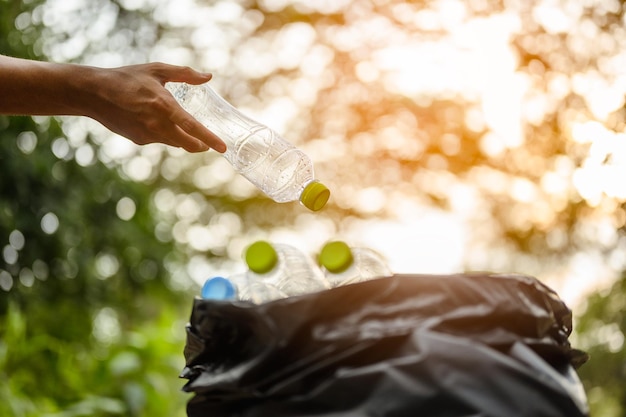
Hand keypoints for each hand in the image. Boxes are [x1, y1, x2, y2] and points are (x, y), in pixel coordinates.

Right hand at [84, 63, 226, 152]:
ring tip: (180, 125)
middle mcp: (157, 124)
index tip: (222, 148)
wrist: (93, 93)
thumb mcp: (157, 70)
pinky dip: (163, 133)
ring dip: (181, 138)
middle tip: (207, 143)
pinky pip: (159, 139)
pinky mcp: (139, 140)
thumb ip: (185, 74)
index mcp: (164, 106)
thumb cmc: (127, 78)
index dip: (209, 139)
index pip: (193, 127)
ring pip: (174, 142)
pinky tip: (152, 121)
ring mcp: (147, 135)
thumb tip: (208, 76)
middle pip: (187, 144)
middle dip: (200, 145)